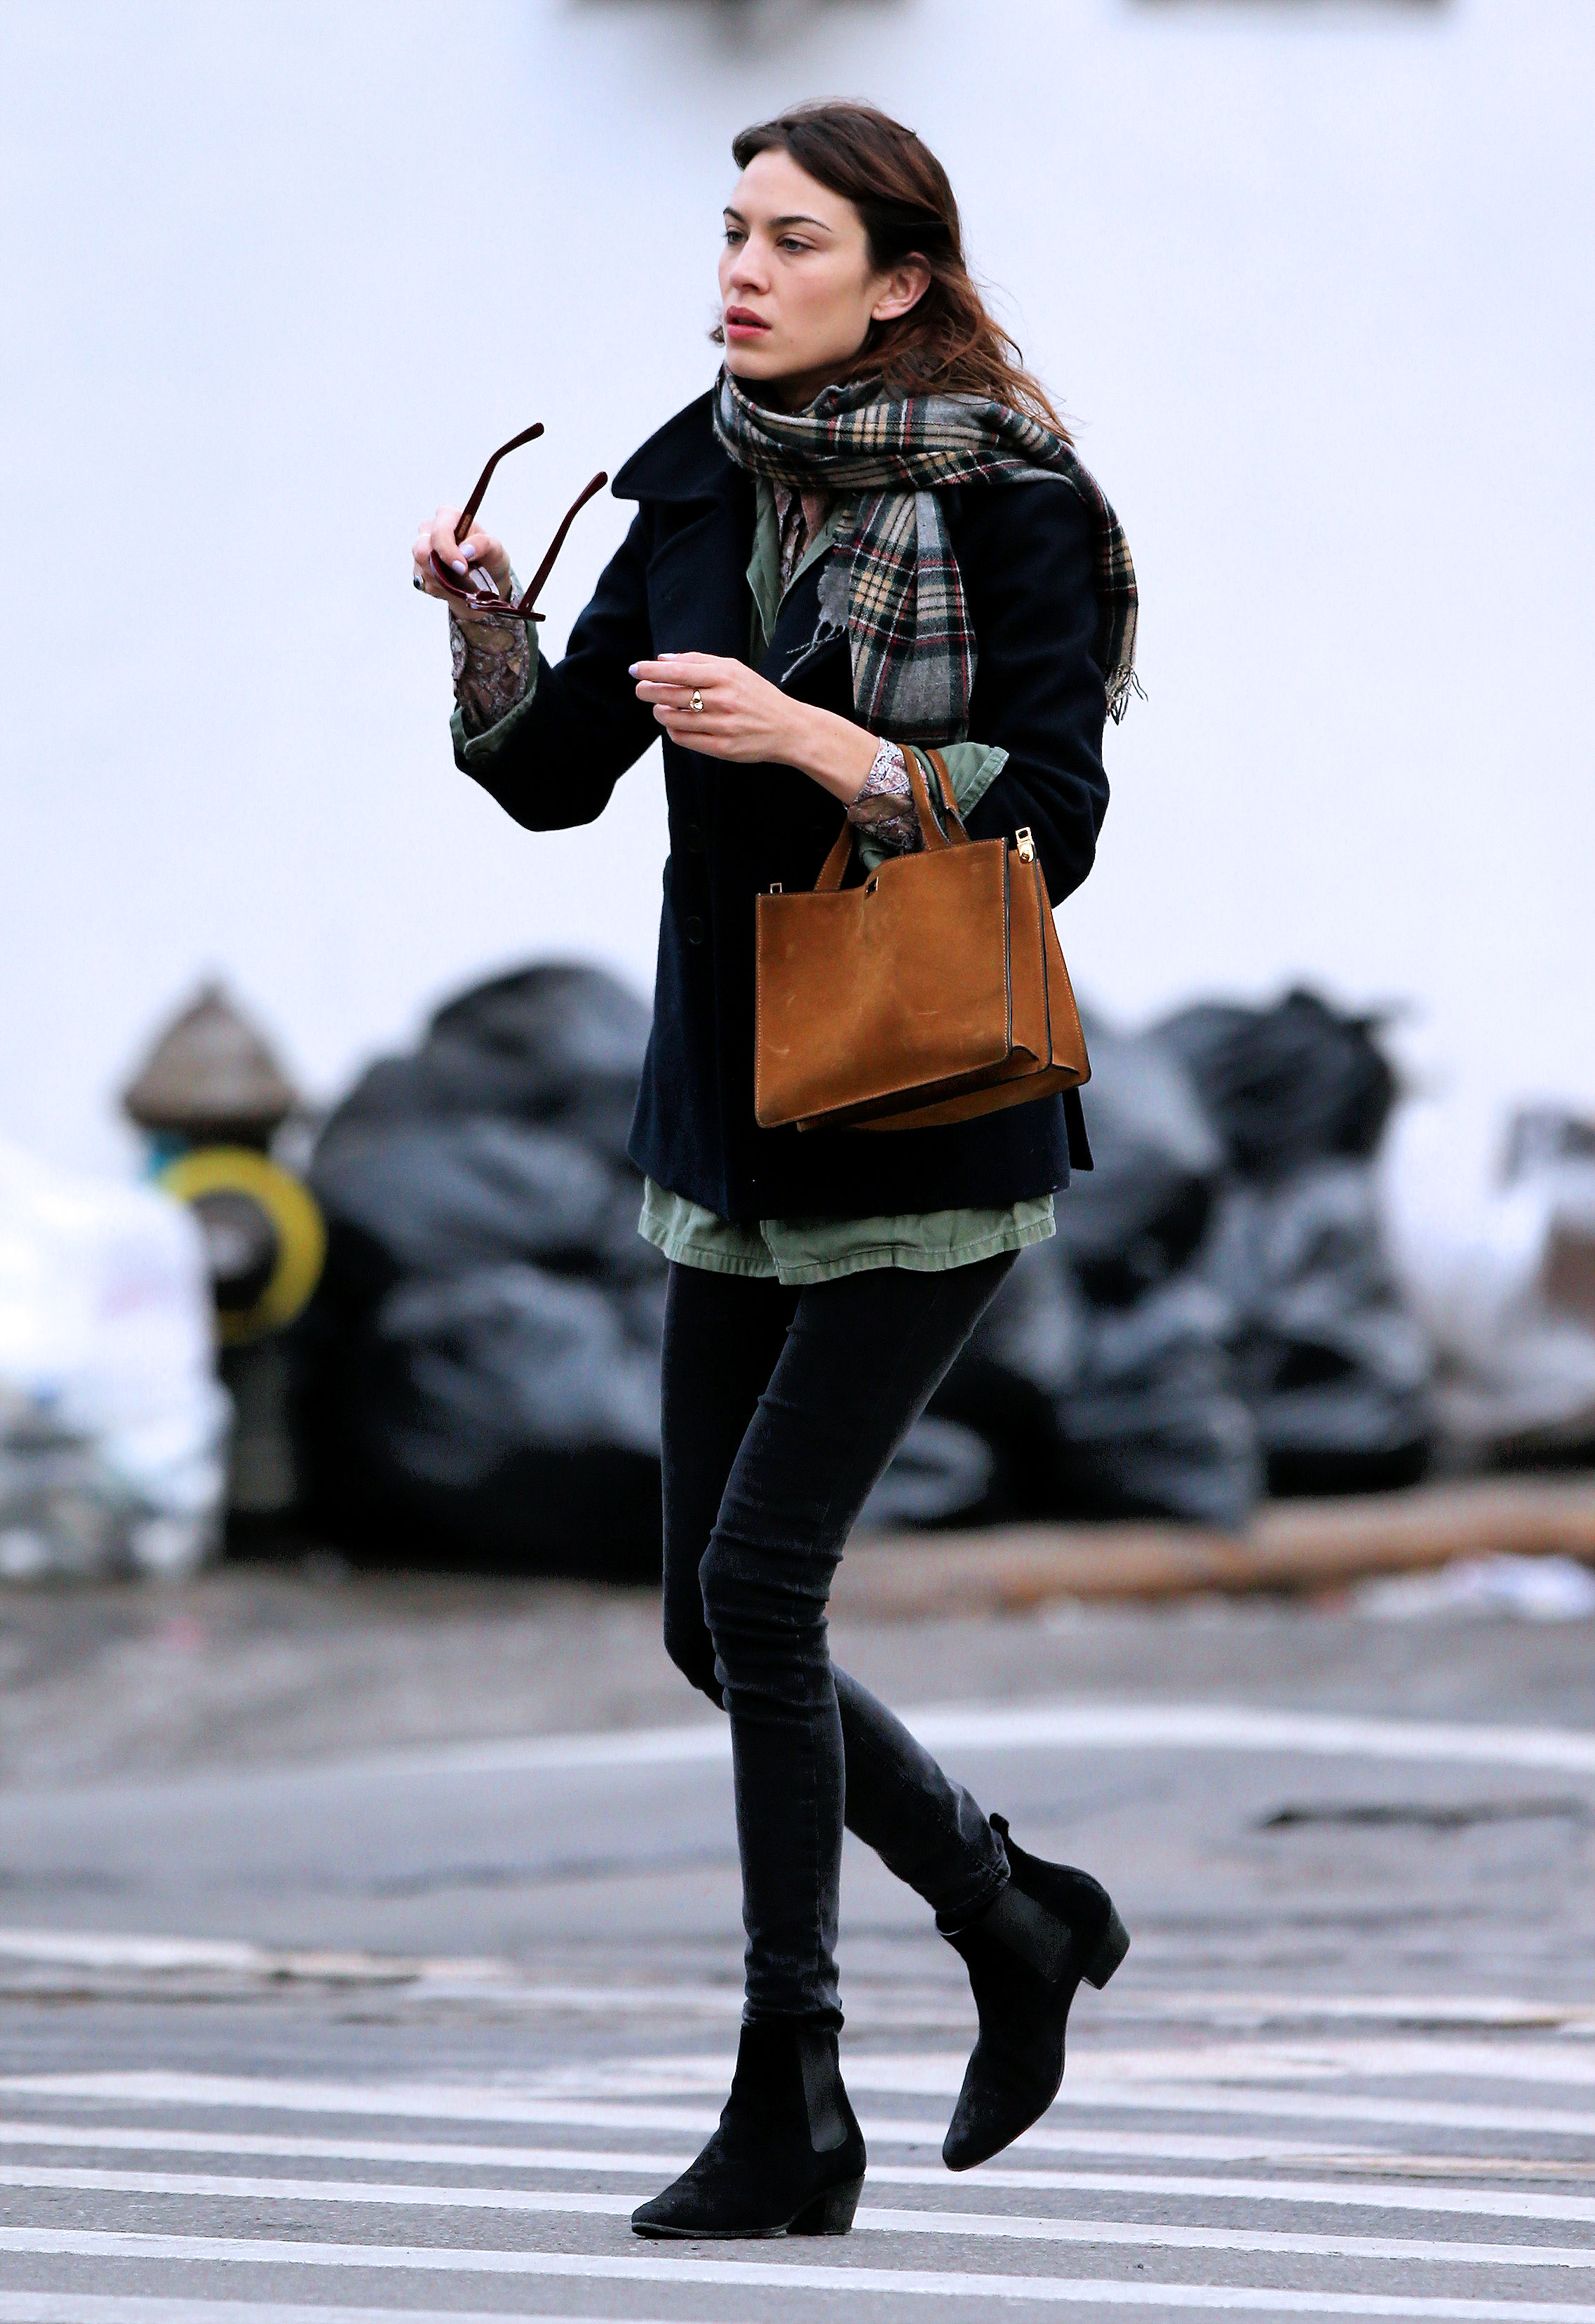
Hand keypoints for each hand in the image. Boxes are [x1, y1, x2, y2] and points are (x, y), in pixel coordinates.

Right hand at [412, 504, 513, 620]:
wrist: (486, 579)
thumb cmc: (489, 557)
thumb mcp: (495, 548)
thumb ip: (483, 545)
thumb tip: (465, 550)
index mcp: (448, 516)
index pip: (439, 533)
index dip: (448, 552)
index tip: (462, 568)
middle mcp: (430, 529)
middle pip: (422, 551)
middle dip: (442, 570)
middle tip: (463, 577)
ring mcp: (421, 549)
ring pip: (422, 570)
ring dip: (444, 582)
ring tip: (462, 580)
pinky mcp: (418, 570)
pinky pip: (424, 584)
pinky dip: (441, 590)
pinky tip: (454, 585)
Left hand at [631, 652, 879, 800]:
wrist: (788, 729)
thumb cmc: (758, 696)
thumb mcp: (735, 670)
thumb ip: (699, 661)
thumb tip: (663, 659)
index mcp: (726, 676)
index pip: (679, 671)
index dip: (652, 670)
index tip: (635, 669)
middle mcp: (723, 700)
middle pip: (672, 695)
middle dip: (649, 691)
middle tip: (640, 689)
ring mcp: (722, 726)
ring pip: (674, 719)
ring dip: (660, 712)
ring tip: (659, 707)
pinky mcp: (721, 748)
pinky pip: (684, 739)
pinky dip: (673, 730)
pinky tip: (674, 724)